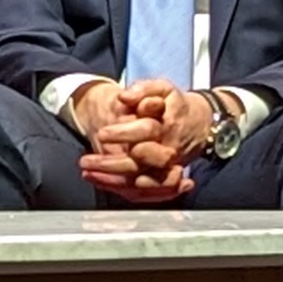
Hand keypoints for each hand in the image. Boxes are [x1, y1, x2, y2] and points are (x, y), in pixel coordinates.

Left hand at [77, 77, 205, 201]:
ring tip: (86, 172)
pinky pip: (139, 193)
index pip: (145, 132)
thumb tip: (125, 97)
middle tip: (85, 161)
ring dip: (109, 180)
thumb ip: (144, 89)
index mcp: (169, 127)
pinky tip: (96, 180)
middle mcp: (168, 152)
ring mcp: (165, 170)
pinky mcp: (161, 183)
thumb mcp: (163, 89)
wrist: (197, 125)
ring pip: (137, 183)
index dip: (123, 134)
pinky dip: (117, 188)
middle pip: (139, 164)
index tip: (102, 133)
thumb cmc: (174, 105)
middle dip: (111, 164)